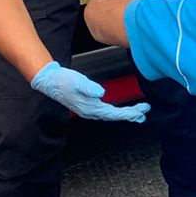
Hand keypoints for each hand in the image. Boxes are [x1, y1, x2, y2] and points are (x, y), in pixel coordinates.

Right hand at [30, 62, 149, 121]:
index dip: (129, 113)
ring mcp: (89, 110)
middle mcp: (90, 112)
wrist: (50, 81)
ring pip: (111, 114)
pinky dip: (117, 112)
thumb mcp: (77, 81)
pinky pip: (106, 111)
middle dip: (131, 114)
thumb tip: (101, 93)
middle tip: (145, 111)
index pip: (114, 113)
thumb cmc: (63, 81)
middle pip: (115, 116)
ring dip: (125, 114)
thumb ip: (89, 88)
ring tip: (139, 114)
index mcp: (90, 108)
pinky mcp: (87, 105)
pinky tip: (121, 111)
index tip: (141, 110)